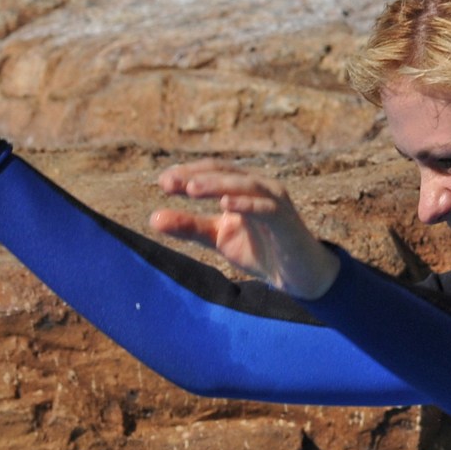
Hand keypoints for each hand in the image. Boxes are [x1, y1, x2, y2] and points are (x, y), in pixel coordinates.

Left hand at [150, 161, 342, 299]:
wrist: (297, 277)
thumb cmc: (260, 251)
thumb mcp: (217, 238)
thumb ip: (189, 228)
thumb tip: (153, 218)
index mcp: (242, 189)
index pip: (212, 172)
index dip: (188, 173)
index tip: (162, 182)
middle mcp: (259, 188)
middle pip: (226, 173)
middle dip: (197, 176)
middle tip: (168, 183)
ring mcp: (275, 202)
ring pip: (245, 185)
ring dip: (217, 185)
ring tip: (191, 188)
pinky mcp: (287, 220)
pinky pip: (266, 208)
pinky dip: (246, 204)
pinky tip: (225, 205)